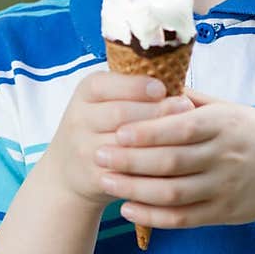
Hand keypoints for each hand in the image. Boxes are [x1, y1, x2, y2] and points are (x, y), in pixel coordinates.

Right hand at [42, 70, 193, 213]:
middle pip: (120, 113)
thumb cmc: (100, 124)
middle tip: (187, 107)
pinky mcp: (93, 176)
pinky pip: (126, 171)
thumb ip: (132, 88)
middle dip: (156, 109)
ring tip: (185, 132)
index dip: (136, 86)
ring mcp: (84, 149)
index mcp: (85, 93)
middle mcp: (79, 119)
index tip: (163, 88)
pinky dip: (151, 166)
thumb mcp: (105, 100)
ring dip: (158, 138)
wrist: (68, 169)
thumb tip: (174, 77)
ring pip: (125, 143)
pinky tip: (172, 160)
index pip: (107, 85)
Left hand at [95, 87, 254, 232]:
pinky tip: (128, 209)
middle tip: (98, 153)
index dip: (148, 131)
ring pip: (172, 192)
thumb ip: (195, 100)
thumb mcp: (233, 109)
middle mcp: (225, 157)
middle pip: (171, 161)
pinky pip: (182, 218)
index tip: (117, 129)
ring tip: (105, 180)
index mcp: (225, 125)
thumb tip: (154, 84)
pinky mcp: (222, 214)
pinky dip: (152, 216)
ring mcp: (224, 187)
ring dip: (135, 189)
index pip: (181, 128)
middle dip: (131, 159)